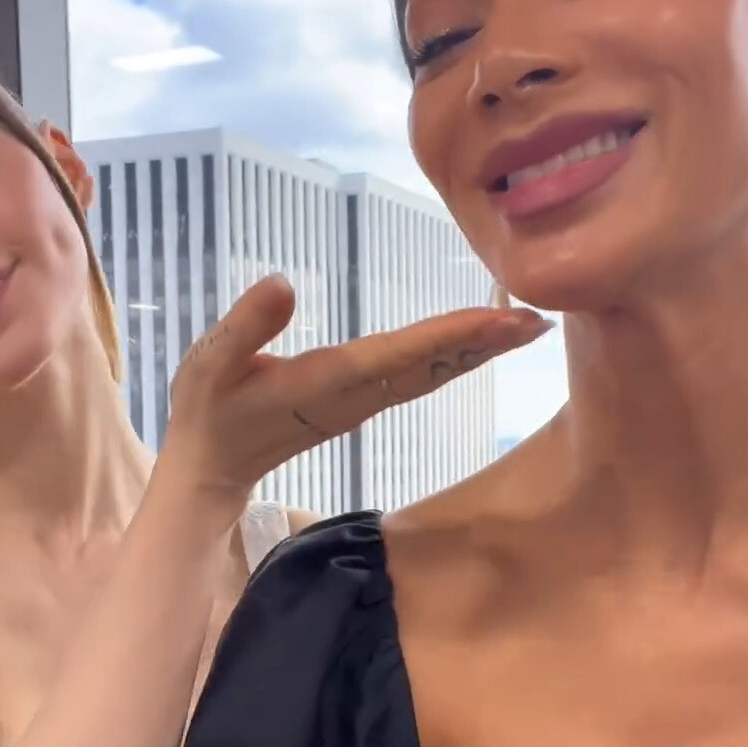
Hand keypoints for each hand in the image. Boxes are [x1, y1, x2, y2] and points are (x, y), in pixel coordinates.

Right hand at [161, 275, 550, 500]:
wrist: (212, 464)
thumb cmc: (208, 411)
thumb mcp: (209, 367)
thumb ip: (243, 329)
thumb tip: (282, 282)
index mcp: (324, 384)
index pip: (398, 356)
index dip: (450, 337)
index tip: (500, 320)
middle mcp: (355, 395)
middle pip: (431, 367)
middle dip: (484, 344)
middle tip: (539, 319)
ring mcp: (362, 401)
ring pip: (431, 373)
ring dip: (478, 350)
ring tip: (526, 325)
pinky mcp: (360, 399)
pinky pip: (418, 375)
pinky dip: (454, 354)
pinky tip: (480, 339)